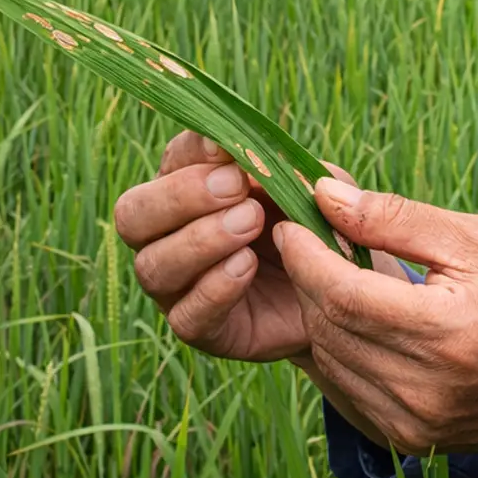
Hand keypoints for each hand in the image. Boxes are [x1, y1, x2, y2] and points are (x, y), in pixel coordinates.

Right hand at [113, 129, 399, 361]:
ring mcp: (178, 286)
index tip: (230, 149)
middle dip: (180, 196)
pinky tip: (248, 266)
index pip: (171, 160)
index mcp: (190, 187)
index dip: (194, 151)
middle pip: (132, 213)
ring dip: (200, 240)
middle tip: (236, 189)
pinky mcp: (200, 328)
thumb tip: (250, 155)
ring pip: (152, 265)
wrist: (344, 294)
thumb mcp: (309, 185)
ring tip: (251, 225)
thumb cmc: (317, 225)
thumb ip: (281, 165)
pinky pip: (186, 315)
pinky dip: (214, 287)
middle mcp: (169, 235)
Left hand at [273, 178, 477, 477]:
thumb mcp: (476, 241)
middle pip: (329, 325)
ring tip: (334, 277)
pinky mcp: (405, 440)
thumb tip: (326, 197)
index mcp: (445, 332)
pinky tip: (356, 321)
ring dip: (319, 313)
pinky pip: (343, 387)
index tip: (293, 225)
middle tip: (309, 243)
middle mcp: (424, 388)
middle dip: (308, 279)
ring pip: (329, 357)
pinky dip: (338, 349)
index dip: (306, 257)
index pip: (343, 294)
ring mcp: (412, 421)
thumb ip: (397, 218)